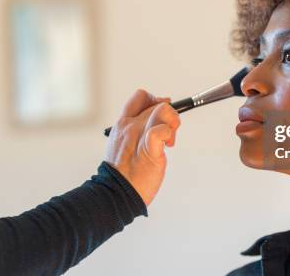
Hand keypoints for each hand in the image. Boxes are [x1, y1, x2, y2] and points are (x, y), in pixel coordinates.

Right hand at [105, 89, 180, 205]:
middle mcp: (129, 125)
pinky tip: (168, 146)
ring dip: (173, 121)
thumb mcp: (126, 143)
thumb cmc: (125, 172)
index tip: (161, 113)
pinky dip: (169, 134)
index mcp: (122, 123)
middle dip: (169, 115)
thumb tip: (155, 118)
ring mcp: (138, 136)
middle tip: (169, 135)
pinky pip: (160, 132)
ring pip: (162, 110)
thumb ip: (139, 129)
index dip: (156, 100)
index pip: (141, 96)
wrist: (116, 193)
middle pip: (157, 103)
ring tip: (170, 139)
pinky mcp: (148, 150)